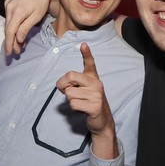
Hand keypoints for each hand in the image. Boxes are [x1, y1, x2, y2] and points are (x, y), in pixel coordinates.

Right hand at [3, 0, 57, 55]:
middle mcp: (9, 7)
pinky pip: (9, 17)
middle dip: (11, 41)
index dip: (9, 43)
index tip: (10, 53)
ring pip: (8, 23)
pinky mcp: (8, 2)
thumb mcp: (36, 16)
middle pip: (7, 29)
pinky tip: (18, 32)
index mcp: (17, 11)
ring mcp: (8, 4)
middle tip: (17, 51)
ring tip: (19, 44)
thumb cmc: (41, 0)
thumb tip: (18, 39)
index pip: (10, 31)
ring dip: (12, 34)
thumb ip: (26, 28)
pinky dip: (13, 25)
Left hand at [56, 43, 115, 157]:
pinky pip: (73, 104)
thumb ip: (76, 84)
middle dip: (62, 84)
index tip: (83, 44)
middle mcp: (96, 84)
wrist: (102, 121)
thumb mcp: (86, 91)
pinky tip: (82, 110)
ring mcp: (96, 95)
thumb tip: (63, 84)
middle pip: (70, 76)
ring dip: (70, 100)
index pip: (90, 64)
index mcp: (94, 78)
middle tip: (64, 91)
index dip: (86, 54)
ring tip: (80, 103)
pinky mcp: (94, 107)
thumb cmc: (90, 103)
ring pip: (69, 93)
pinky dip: (74, 108)